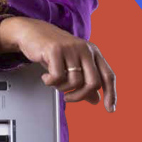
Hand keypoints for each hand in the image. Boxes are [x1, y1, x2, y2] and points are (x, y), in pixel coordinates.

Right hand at [0, 17, 116, 109]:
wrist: (31, 32)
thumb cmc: (52, 49)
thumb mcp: (71, 65)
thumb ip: (84, 81)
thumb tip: (95, 99)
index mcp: (93, 52)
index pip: (108, 76)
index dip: (111, 94)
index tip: (110, 109)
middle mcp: (85, 49)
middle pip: (93, 82)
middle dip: (80, 96)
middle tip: (69, 98)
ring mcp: (71, 49)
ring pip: (75, 82)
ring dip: (62, 88)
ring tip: (53, 82)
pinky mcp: (56, 50)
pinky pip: (58, 76)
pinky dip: (50, 82)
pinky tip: (46, 77)